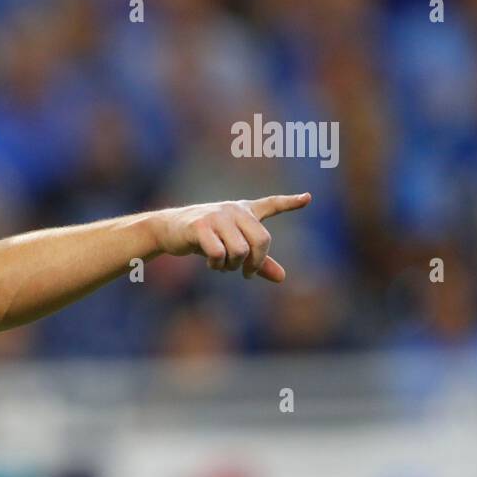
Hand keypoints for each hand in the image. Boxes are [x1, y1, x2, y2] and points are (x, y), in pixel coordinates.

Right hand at [151, 193, 310, 281]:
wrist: (168, 229)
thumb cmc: (203, 237)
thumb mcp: (232, 247)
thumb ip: (258, 261)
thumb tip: (282, 278)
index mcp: (244, 211)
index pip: (271, 205)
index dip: (290, 203)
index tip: (308, 198)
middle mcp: (234, 210)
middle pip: (261, 240)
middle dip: (255, 262)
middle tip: (246, 273)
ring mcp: (217, 217)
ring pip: (240, 250)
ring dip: (233, 266)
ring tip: (223, 266)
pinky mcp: (200, 226)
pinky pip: (219, 253)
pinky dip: (217, 264)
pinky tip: (211, 263)